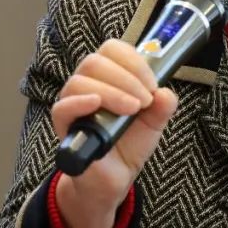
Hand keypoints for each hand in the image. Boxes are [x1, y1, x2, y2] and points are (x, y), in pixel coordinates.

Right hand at [50, 39, 177, 227]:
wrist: (114, 177)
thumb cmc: (129, 142)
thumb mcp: (154, 122)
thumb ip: (163, 106)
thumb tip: (165, 93)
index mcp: (109, 75)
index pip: (112, 49)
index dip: (134, 61)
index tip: (152, 85)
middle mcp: (88, 83)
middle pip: (95, 61)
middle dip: (126, 78)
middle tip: (144, 101)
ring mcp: (73, 102)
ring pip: (80, 81)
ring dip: (111, 92)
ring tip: (132, 110)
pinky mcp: (64, 125)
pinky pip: (62, 107)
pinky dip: (80, 102)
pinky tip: (97, 105)